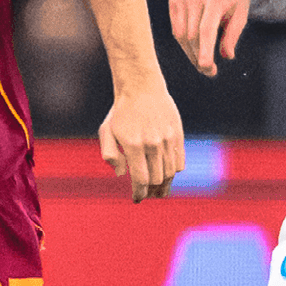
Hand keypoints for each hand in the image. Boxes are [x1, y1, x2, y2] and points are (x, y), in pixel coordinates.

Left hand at [98, 76, 185, 201]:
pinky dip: (174, 172)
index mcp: (133, 146)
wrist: (141, 87)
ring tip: (159, 191)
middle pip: (156, 180)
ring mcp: (167, 140)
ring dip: (164, 186)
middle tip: (147, 195)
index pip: (140, 180)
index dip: (139, 194)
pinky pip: (179, 162)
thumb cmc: (120, 112)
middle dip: (151, 192)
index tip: (137, 199)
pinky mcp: (177, 135)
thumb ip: (109, 155)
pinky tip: (167, 175)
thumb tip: (121, 175)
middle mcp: (152, 144)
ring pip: (170, 173)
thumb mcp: (106, 131)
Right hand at [169, 0, 250, 76]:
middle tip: (210, 72)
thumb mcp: (241, 16)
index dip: (205, 51)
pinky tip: (195, 46)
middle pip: (193, 36)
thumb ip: (232, 36)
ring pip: (181, 35)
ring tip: (202, 62)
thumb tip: (226, 56)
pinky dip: (184, 42)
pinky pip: (176, 29)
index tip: (206, 67)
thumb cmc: (234, 0)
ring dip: (191, 53)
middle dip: (200, 57)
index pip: (206, 29)